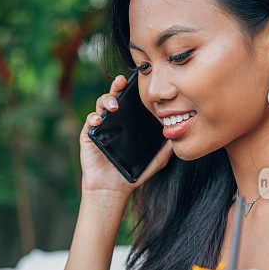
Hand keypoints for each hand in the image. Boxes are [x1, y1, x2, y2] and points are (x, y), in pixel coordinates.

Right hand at [79, 75, 173, 199]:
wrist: (113, 188)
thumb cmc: (132, 173)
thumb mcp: (155, 160)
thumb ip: (167, 148)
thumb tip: (180, 134)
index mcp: (127, 123)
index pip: (129, 101)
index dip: (130, 89)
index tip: (136, 81)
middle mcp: (113, 121)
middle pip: (113, 97)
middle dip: (116, 87)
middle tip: (121, 83)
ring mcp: (100, 127)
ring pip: (100, 105)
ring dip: (106, 100)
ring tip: (113, 105)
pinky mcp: (88, 135)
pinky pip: (89, 121)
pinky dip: (93, 117)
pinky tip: (99, 120)